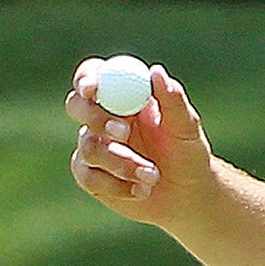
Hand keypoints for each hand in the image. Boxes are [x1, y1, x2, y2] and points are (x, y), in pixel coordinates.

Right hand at [66, 58, 215, 227]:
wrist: (187, 194)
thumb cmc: (188, 152)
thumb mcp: (187, 126)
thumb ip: (173, 99)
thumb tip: (156, 71)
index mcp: (125, 95)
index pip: (95, 74)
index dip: (88, 78)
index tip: (93, 90)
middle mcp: (103, 116)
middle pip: (76, 105)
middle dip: (96, 118)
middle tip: (123, 133)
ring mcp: (93, 145)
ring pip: (88, 146)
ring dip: (121, 162)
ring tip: (153, 176)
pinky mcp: (89, 174)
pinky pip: (87, 176)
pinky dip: (116, 185)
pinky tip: (141, 190)